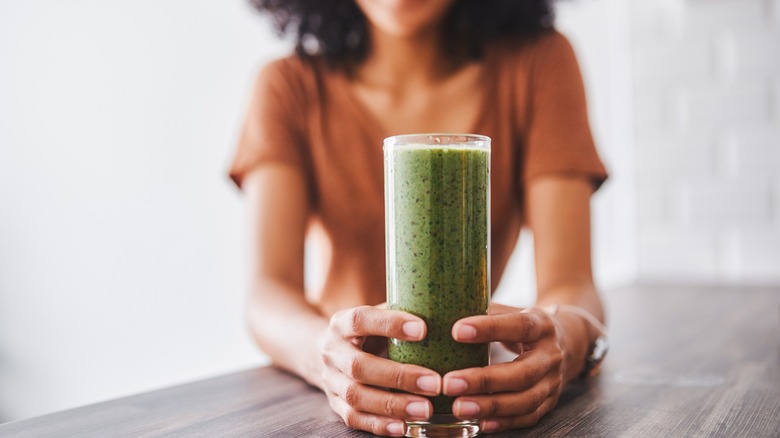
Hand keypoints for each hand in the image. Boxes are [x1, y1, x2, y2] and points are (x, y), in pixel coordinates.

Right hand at [320, 305, 442, 435]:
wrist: (328, 352)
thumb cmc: (366, 331)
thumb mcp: (376, 315)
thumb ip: (401, 312)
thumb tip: (444, 310)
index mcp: (341, 323)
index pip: (361, 320)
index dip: (390, 324)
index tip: (423, 329)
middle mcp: (332, 352)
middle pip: (359, 366)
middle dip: (399, 377)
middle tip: (434, 383)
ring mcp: (331, 380)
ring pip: (356, 396)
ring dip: (393, 405)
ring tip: (426, 409)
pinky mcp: (335, 404)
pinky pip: (354, 418)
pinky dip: (380, 425)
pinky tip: (405, 427)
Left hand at [442, 303, 565, 432]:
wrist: (567, 342)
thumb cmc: (525, 325)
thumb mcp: (512, 311)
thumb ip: (485, 311)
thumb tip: (444, 311)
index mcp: (542, 326)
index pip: (519, 326)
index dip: (489, 328)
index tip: (456, 331)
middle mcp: (551, 356)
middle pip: (522, 373)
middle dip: (483, 380)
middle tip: (449, 383)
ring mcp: (553, 382)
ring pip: (525, 400)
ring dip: (490, 407)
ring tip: (458, 407)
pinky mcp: (550, 403)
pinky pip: (528, 417)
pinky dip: (504, 423)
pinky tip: (479, 423)